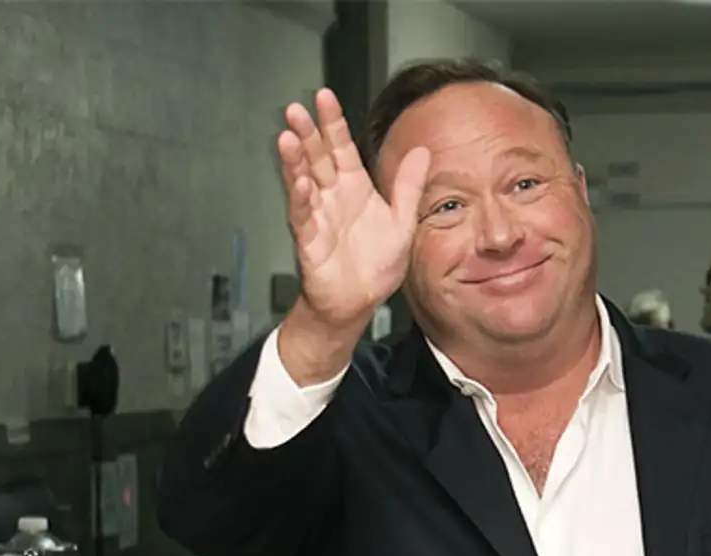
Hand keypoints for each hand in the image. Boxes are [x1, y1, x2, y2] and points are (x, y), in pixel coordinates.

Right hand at [278, 89, 430, 335]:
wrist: (359, 302)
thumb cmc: (375, 265)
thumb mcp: (402, 221)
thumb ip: (408, 186)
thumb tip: (422, 152)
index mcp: (354, 188)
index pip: (340, 148)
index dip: (333, 123)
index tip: (325, 97)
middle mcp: (332, 198)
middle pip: (316, 158)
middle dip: (306, 133)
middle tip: (297, 109)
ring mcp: (318, 217)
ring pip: (302, 182)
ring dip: (294, 161)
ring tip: (288, 138)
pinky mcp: (310, 241)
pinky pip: (303, 218)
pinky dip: (302, 200)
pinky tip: (300, 184)